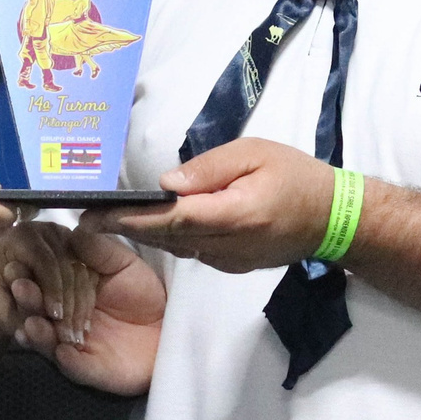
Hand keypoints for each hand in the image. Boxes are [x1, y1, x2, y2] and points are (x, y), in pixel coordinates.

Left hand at [0, 220, 96, 344]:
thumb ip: (9, 314)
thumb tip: (29, 331)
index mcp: (21, 235)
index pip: (45, 261)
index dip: (52, 290)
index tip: (55, 317)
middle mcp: (46, 230)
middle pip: (68, 267)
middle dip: (69, 302)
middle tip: (69, 332)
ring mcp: (64, 236)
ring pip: (81, 271)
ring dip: (81, 304)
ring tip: (77, 331)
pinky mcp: (75, 246)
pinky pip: (88, 273)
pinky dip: (87, 297)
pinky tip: (83, 321)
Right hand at [18, 229, 164, 395]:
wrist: (169, 326)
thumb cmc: (143, 291)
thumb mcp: (122, 263)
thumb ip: (97, 250)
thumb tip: (74, 229)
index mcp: (64, 292)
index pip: (41, 285)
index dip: (29, 277)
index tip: (16, 267)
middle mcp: (62, 321)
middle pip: (39, 314)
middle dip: (28, 302)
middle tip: (21, 289)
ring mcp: (74, 348)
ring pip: (50, 344)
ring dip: (39, 334)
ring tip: (33, 323)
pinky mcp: (91, 371)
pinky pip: (77, 369)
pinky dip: (68, 362)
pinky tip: (63, 352)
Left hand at [82, 138, 332, 273]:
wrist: (334, 219)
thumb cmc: (297, 177)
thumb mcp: (256, 154)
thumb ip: (209, 169)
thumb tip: (165, 184)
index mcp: (235, 215)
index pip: (173, 219)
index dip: (131, 219)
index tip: (96, 213)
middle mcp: (228, 246)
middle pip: (167, 238)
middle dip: (125, 228)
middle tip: (86, 217)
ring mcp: (229, 261)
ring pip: (176, 248)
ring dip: (142, 236)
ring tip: (107, 220)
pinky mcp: (231, 265)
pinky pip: (192, 252)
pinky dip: (167, 240)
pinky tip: (149, 226)